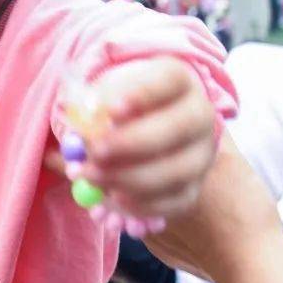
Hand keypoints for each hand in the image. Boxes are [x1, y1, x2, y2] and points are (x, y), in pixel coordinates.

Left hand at [74, 57, 217, 221]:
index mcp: (178, 80)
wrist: (144, 136)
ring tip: (92, 176)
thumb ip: (91, 109)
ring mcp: (201, 155)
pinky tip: (112, 196)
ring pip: (175, 171)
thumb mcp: (102, 99)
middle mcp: (199, 115)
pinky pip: (172, 202)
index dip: (143, 94)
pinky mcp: (193, 189)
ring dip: (129, 178)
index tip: (110, 110)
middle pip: (177, 127)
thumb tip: (81, 121)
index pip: (171, 79)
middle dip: (131, 143)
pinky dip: (139, 204)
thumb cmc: (118, 110)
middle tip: (94, 152)